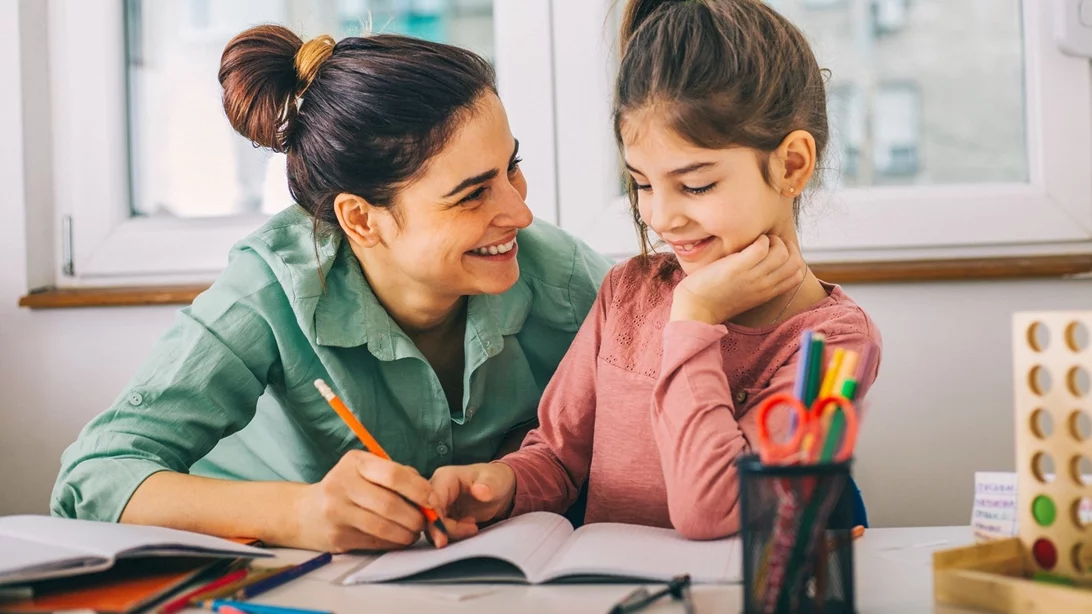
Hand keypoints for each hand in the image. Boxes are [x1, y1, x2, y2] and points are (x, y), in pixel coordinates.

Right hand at [290, 450, 452, 552]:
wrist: (303, 512)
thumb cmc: (346, 487)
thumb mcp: (366, 470)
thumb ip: (398, 475)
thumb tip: (429, 495)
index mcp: (355, 463)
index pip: (393, 475)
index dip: (419, 489)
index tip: (433, 500)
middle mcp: (342, 485)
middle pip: (390, 504)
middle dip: (415, 517)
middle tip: (426, 522)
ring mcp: (337, 512)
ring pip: (383, 528)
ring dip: (406, 533)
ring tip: (413, 532)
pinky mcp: (337, 537)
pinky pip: (375, 542)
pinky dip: (393, 543)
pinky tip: (397, 539)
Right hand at [430, 462, 516, 540]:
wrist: (497, 489)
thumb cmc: (495, 480)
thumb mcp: (496, 481)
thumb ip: (488, 485)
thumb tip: (479, 491)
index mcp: (445, 477)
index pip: (431, 500)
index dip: (435, 519)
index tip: (444, 537)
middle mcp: (436, 490)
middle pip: (427, 515)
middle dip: (444, 529)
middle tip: (471, 530)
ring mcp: (437, 503)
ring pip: (430, 525)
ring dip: (450, 532)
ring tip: (473, 527)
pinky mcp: (441, 515)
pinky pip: (437, 529)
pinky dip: (451, 534)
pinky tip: (469, 529)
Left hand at [670, 235, 804, 324]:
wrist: (696, 308)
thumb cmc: (716, 298)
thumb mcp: (745, 294)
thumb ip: (759, 282)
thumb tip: (765, 262)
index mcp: (767, 293)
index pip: (798, 275)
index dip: (793, 258)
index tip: (778, 251)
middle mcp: (764, 285)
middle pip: (795, 262)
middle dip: (786, 246)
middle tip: (770, 243)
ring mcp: (752, 277)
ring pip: (781, 252)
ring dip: (773, 240)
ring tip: (759, 240)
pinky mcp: (737, 267)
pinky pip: (761, 247)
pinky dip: (759, 239)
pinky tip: (747, 241)